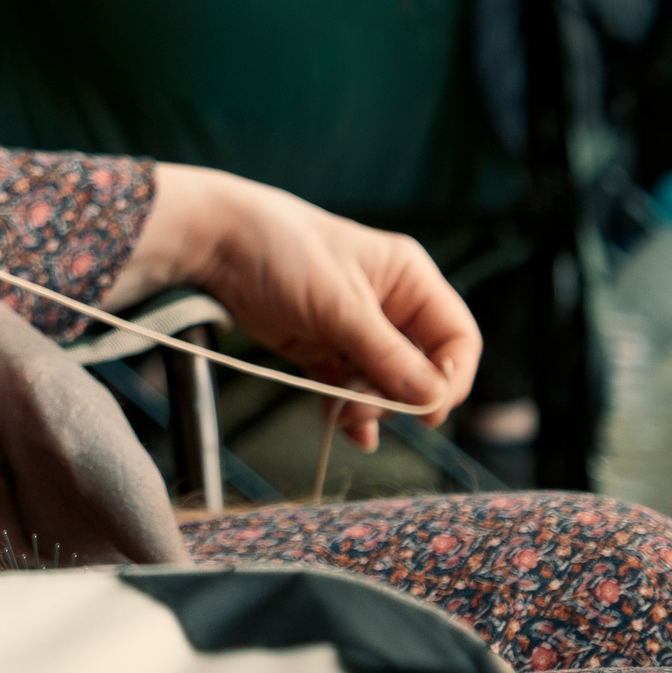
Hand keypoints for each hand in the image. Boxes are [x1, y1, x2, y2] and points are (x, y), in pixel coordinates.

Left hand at [110, 165, 480, 452]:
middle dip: (398, 396)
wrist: (215, 245)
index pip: (456, 338)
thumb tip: (433, 399)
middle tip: (363, 408)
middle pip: (421, 369)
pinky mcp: (324, 348)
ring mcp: (357, 329)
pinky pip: (351, 388)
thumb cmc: (282, 253)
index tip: (429, 411)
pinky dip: (349, 409)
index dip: (451, 378)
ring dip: (369, 406)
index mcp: (409, 279)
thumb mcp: (340, 306)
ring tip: (342, 412)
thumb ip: (387, 355)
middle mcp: (391, 305)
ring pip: (385, 385)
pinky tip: (346, 427)